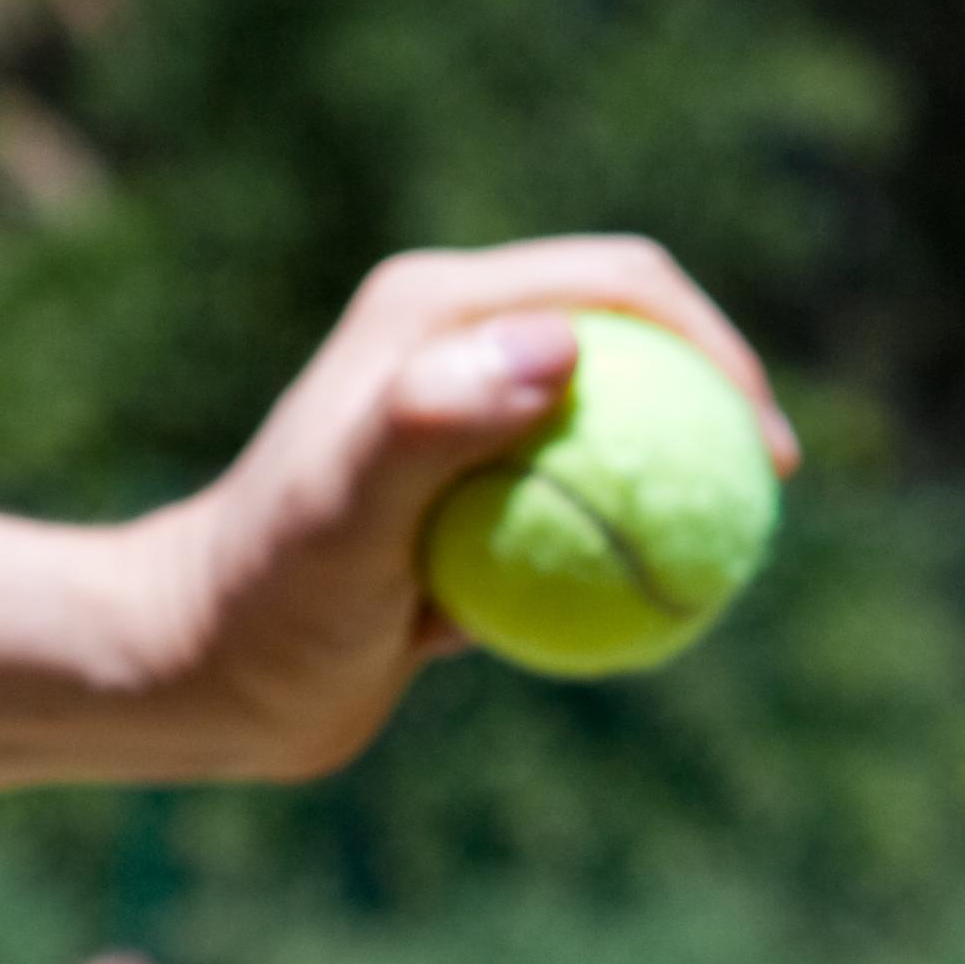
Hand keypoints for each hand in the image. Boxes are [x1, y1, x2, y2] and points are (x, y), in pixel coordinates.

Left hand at [127, 240, 796, 785]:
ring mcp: (463, 423)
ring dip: (679, 469)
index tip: (760, 450)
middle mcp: (453, 349)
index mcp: (435, 312)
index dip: (714, 349)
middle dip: (718, 400)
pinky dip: (629, 537)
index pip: (619, 288)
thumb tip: (564, 350)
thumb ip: (434, 420)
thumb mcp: (347, 514)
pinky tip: (664, 605)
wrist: (199, 675)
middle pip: (633, 343)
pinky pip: (579, 499)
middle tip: (765, 500)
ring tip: (728, 552)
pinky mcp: (465, 496)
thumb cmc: (268, 597)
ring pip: (614, 423)